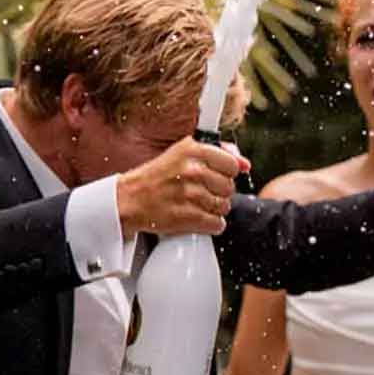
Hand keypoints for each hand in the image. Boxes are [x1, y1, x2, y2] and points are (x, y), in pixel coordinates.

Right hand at [117, 138, 250, 237]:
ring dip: (213, 209)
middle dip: (218, 192)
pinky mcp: (187, 216)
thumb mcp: (183, 154)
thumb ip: (217, 153)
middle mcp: (192, 170)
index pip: (232, 164)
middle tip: (200, 192)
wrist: (129, 199)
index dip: (226, 173)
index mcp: (192, 150)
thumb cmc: (155, 177)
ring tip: (196, 205)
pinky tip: (196, 217)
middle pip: (229, 187)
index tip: (214, 176)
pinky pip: (216, 224)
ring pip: (224, 207)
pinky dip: (209, 225)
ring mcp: (190, 194)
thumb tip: (245, 163)